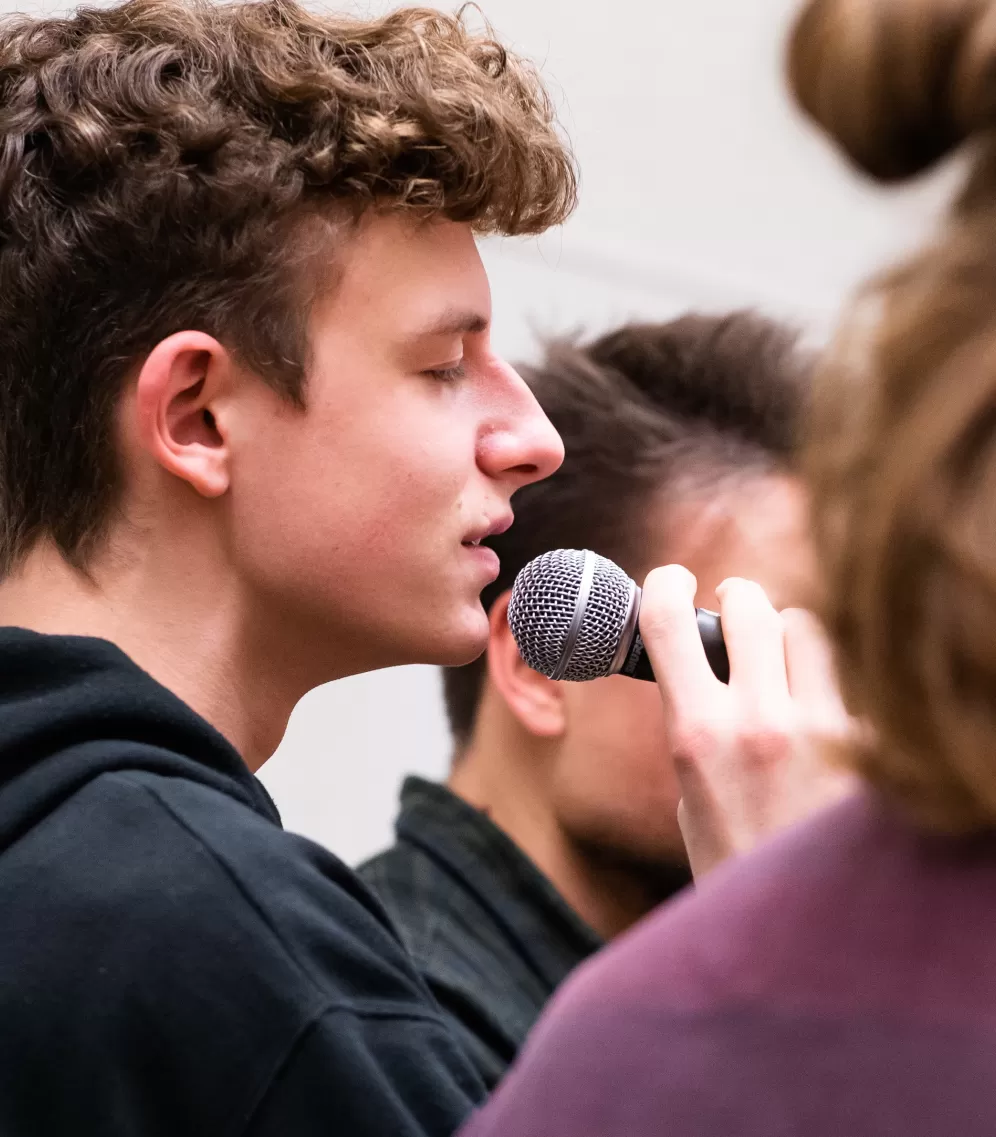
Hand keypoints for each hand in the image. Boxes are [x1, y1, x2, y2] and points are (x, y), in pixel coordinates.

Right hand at [639, 565, 856, 879]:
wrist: (803, 940)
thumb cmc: (735, 866)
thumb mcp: (691, 795)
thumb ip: (696, 723)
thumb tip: (708, 667)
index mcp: (696, 736)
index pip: (667, 620)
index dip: (663, 584)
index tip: (671, 582)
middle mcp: (758, 724)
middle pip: (751, 606)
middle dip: (737, 600)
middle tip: (735, 611)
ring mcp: (821, 733)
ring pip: (808, 628)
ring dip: (789, 634)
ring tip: (784, 663)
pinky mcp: (871, 746)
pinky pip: (850, 678)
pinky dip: (832, 682)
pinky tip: (826, 716)